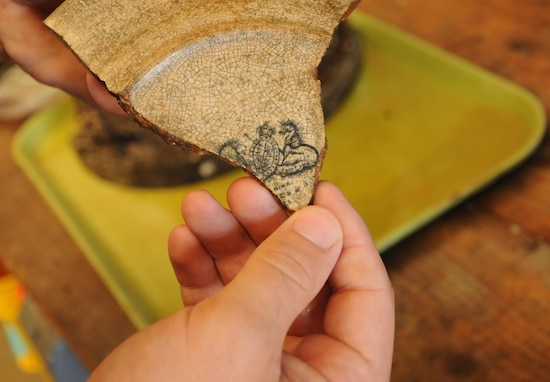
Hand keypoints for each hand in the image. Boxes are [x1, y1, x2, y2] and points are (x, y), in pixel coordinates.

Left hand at [0, 0, 274, 101]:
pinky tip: (174, 124)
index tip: (318, 34)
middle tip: (292, 100)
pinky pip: (144, 110)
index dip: (283, 15)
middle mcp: (176, 24)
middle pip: (226, 54)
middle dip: (255, 75)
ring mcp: (146, 60)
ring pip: (191, 90)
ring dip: (212, 105)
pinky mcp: (115, 90)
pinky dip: (156, 117)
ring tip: (245, 126)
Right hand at [90, 178, 394, 380]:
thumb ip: (286, 274)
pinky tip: (183, 240)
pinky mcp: (218, 357)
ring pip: (260, 283)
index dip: (345, 234)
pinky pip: (222, 300)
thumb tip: (328, 222)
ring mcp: (259, 364)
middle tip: (245, 189)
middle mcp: (306, 375)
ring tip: (199, 206)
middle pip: (308, 281)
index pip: (366, 296)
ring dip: (228, 240)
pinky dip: (202, 267)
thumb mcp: (235, 336)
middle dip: (271, 230)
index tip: (318, 186)